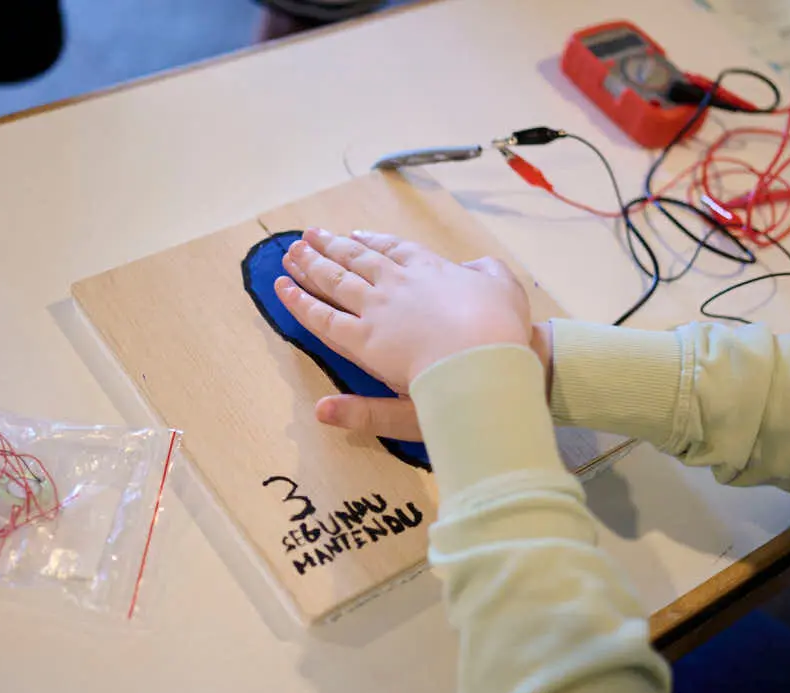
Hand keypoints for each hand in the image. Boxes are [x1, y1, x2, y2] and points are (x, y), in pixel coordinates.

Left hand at [275, 228, 543, 439]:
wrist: (488, 360)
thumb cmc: (502, 331)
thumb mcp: (505, 289)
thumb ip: (484, 273)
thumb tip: (471, 268)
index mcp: (431, 270)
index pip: (395, 251)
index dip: (373, 243)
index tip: (357, 236)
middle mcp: (397, 283)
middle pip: (356, 259)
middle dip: (332, 246)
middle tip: (310, 236)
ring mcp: (376, 309)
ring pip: (334, 281)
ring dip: (310, 264)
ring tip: (291, 253)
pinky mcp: (362, 340)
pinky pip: (322, 317)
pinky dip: (300, 301)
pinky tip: (284, 289)